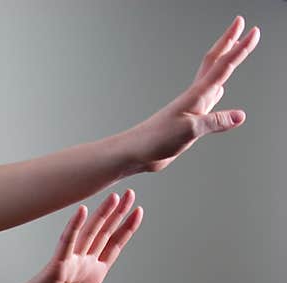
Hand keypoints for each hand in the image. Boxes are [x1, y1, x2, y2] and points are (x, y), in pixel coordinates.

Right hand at [7, 191, 142, 282]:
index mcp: (93, 275)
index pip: (114, 246)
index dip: (126, 229)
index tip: (139, 211)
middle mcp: (83, 263)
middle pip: (105, 233)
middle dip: (118, 214)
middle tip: (131, 194)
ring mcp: (70, 262)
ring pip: (90, 233)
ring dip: (102, 215)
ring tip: (115, 196)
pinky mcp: (57, 264)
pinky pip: (67, 242)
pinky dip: (75, 226)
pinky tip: (83, 211)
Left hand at [127, 16, 259, 172]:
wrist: (136, 151)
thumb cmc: (156, 139)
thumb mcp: (190, 130)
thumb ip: (215, 121)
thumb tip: (239, 116)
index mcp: (196, 95)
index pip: (223, 66)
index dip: (240, 49)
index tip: (253, 31)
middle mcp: (195, 97)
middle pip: (216, 63)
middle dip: (230, 42)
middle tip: (242, 25)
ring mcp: (192, 107)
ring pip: (213, 78)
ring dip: (225, 62)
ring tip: (235, 50)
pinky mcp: (189, 120)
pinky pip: (209, 100)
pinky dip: (218, 91)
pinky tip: (220, 91)